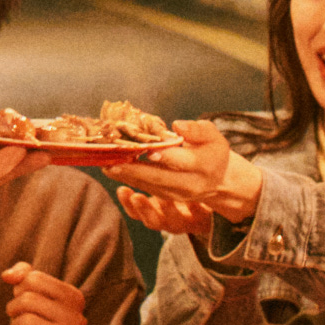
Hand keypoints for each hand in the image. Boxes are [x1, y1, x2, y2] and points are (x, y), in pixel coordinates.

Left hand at [2, 264, 90, 324]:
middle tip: (19, 314)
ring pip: (24, 321)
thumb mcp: (39, 292)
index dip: (21, 287)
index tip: (26, 296)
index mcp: (74, 297)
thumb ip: (24, 275)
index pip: (34, 278)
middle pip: (27, 299)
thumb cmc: (44, 317)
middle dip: (15, 307)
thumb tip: (7, 276)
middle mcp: (75, 317)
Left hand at [107, 121, 262, 227]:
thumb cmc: (210, 149)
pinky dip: (129, 180)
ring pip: (150, 186)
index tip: (147, 150)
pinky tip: (113, 170)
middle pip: (161, 178)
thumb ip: (198, 130)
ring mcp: (178, 195)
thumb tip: (178, 126)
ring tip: (106, 166)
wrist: (217, 178)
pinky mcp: (167, 198)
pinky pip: (146, 190)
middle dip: (135, 171)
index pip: (182, 161)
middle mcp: (191, 184)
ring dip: (127, 176)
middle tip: (112, 162)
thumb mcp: (212, 135)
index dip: (165, 156)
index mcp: (205, 166)